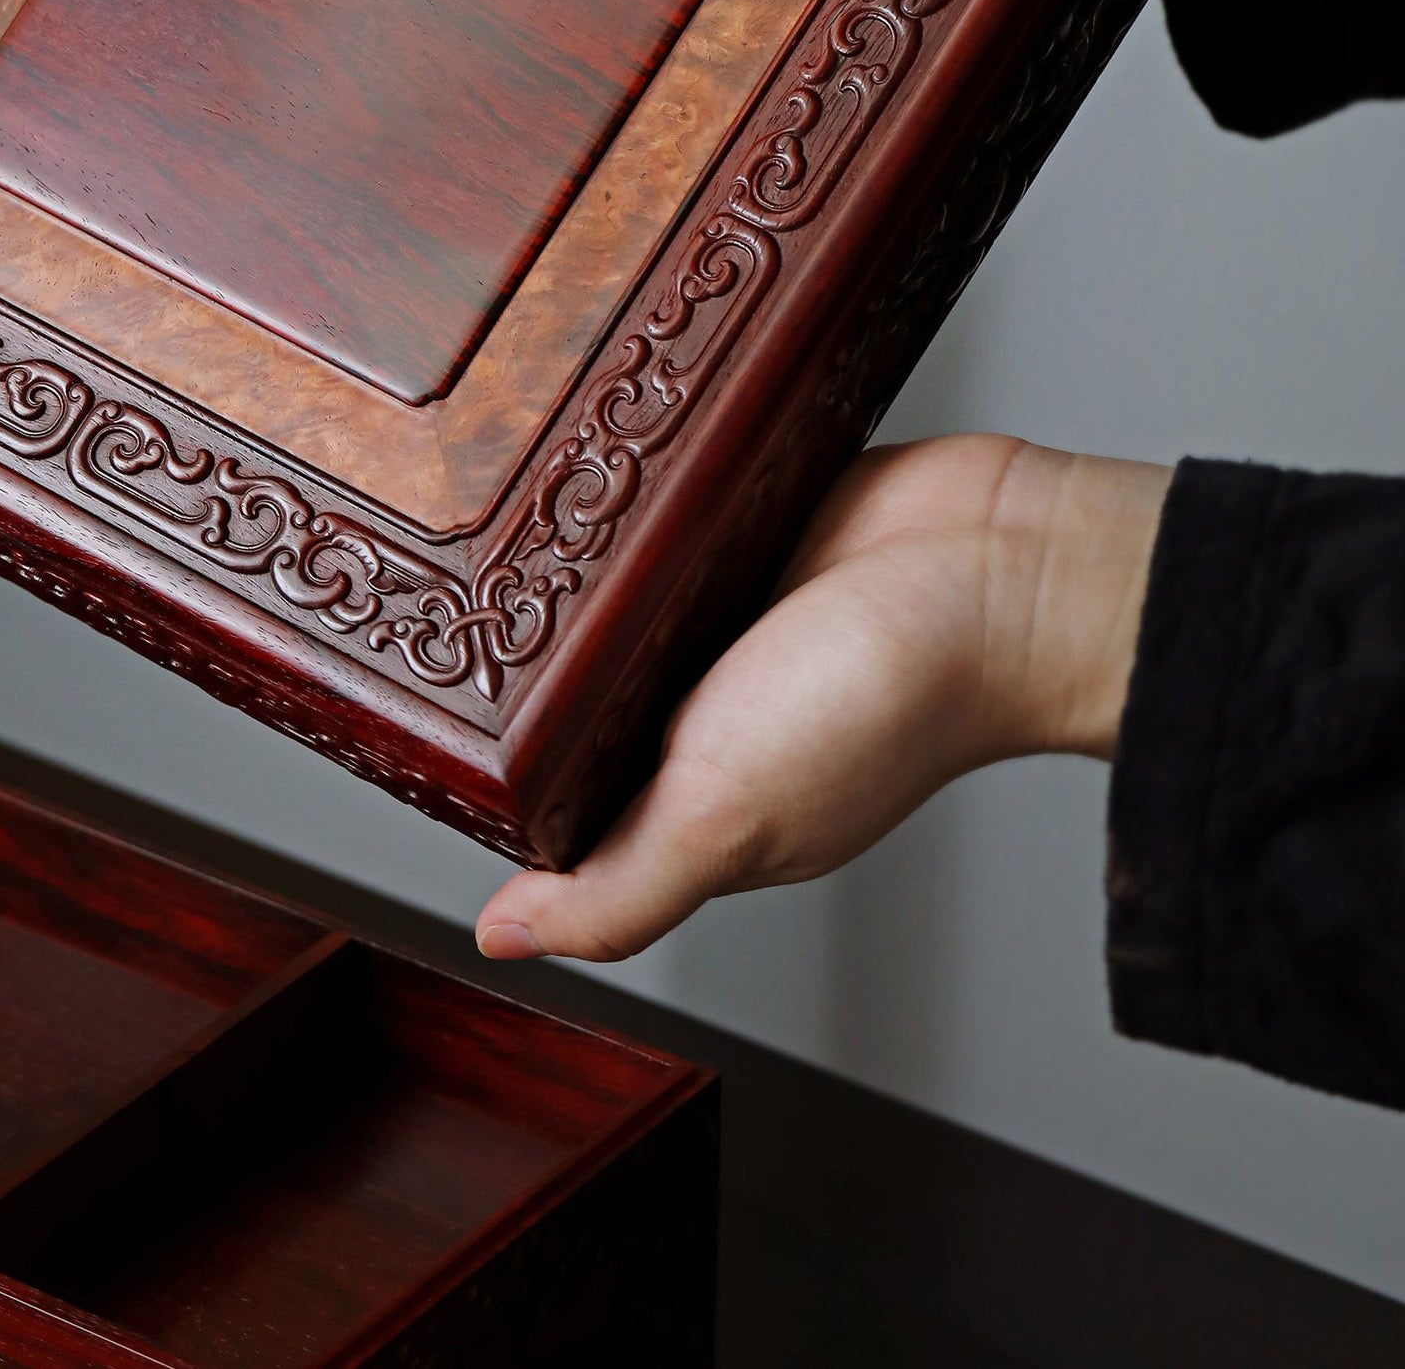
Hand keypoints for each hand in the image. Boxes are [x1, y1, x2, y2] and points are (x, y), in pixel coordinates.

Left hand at [476, 435, 1169, 964]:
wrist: (1004, 565)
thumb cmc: (884, 705)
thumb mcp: (728, 815)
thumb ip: (621, 889)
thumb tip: (500, 940)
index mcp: (691, 791)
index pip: (559, 797)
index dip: (487, 769)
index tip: (399, 719)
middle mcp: (704, 704)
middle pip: (570, 687)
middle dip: (504, 648)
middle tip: (416, 587)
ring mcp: (723, 606)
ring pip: (604, 591)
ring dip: (556, 559)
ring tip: (464, 508)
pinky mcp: (744, 518)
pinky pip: (658, 510)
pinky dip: (623, 494)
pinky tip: (567, 465)